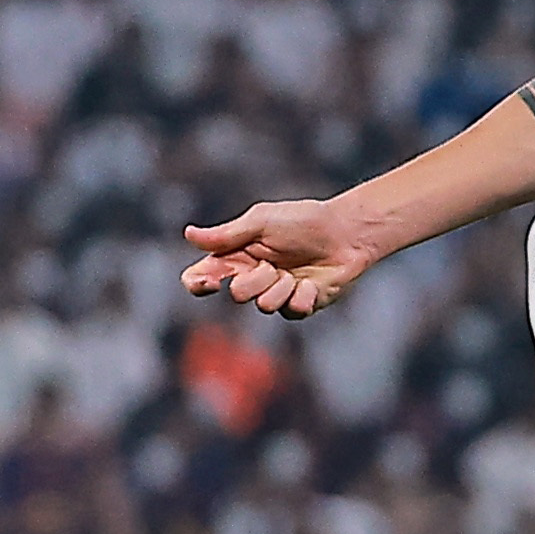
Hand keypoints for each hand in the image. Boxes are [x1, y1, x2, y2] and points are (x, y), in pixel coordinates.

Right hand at [182, 198, 379, 319]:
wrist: (346, 233)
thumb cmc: (303, 221)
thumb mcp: (262, 221)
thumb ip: (228, 234)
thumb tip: (189, 234)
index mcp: (236, 257)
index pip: (202, 277)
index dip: (198, 284)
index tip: (212, 282)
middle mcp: (253, 278)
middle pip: (238, 295)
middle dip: (255, 281)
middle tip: (272, 265)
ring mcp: (277, 294)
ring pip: (265, 306)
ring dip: (282, 288)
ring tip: (295, 273)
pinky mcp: (301, 305)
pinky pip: (292, 312)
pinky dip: (303, 296)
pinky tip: (312, 283)